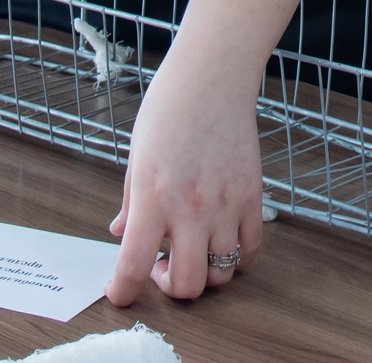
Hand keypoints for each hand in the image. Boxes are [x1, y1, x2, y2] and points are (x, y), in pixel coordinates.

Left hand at [106, 47, 264, 302]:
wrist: (211, 78)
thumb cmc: (168, 109)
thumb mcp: (136, 157)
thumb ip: (130, 202)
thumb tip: (122, 232)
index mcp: (152, 198)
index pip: (132, 266)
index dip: (122, 292)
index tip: (119, 293)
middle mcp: (190, 209)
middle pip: (188, 285)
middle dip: (171, 288)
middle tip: (162, 266)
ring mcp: (226, 206)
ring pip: (221, 273)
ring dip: (205, 272)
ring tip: (193, 250)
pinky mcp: (252, 198)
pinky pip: (250, 249)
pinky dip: (236, 255)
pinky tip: (221, 237)